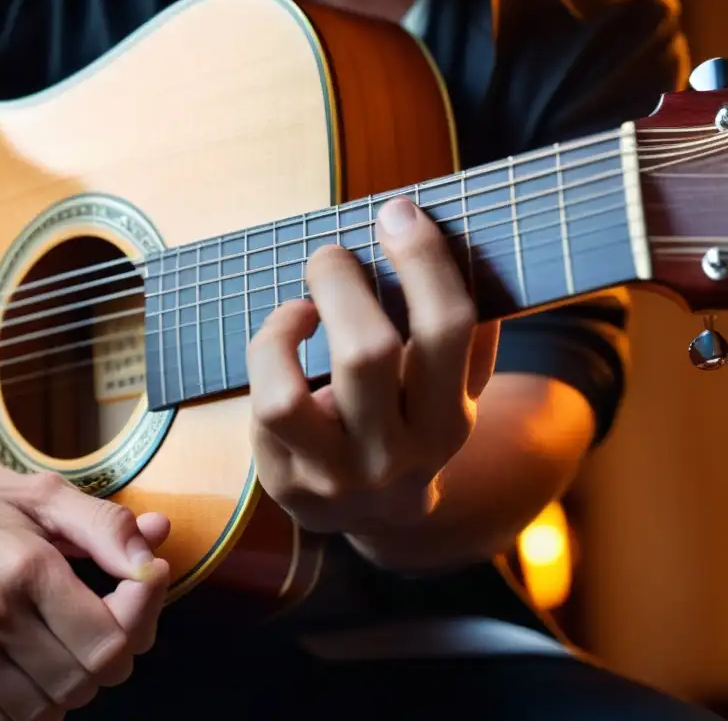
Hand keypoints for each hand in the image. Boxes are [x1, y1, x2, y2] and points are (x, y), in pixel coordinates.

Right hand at [0, 458, 169, 720]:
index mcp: (23, 569)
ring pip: (44, 712)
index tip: (134, 594)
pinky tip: (19, 667)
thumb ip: (105, 525)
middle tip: (95, 622)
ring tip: (56, 643)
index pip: (110, 639)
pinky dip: (20, 706)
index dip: (138, 622)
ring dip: (65, 685)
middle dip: (105, 656)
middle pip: (84, 682)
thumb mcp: (40, 495)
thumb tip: (154, 550)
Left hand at [246, 196, 498, 534]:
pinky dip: (267, 357)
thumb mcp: (455, 388)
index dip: (422, 259)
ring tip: (299, 308)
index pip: (446, 328)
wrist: (383, 514)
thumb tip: (458, 240)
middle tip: (330, 257)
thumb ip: (466, 331)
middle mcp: (395, 457)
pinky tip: (282, 345)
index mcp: (450, 424)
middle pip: (366, 352)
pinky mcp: (285, 483)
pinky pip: (260, 408)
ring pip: (286, 399)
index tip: (397, 213)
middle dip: (339, 283)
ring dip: (284, 330)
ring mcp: (334, 478)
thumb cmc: (415, 423)